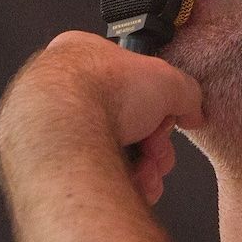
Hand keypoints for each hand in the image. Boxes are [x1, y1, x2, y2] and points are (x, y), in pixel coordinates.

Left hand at [0, 32, 203, 202]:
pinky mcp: (48, 163)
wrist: (64, 126)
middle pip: (123, 124)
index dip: (156, 106)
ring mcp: (52, 128)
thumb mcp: (167, 80)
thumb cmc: (99, 91)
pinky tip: (131, 185)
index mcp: (82, 56)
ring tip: (147, 171)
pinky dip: (118, 184)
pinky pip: (91, 176)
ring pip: (109, 153)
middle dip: (150, 145)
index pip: (130, 85)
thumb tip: (193, 110)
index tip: (167, 118)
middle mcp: (61, 91)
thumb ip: (186, 94)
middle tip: (157, 149)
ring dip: (140, 167)